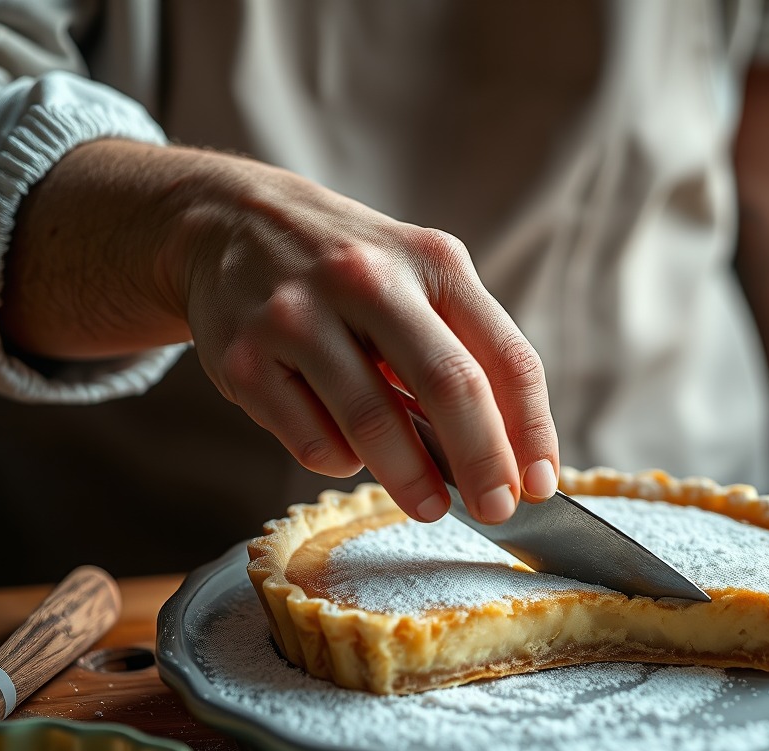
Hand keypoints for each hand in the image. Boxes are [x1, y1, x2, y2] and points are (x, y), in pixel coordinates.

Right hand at [2, 141, 558, 523]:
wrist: (227, 222)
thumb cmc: (348, 271)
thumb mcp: (417, 279)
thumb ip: (464, 350)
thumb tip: (507, 456)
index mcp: (430, 261)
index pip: (506, 356)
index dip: (532, 430)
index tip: (541, 484)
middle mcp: (366, 278)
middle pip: (447, 385)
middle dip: (482, 462)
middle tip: (497, 510)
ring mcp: (297, 315)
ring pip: (372, 422)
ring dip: (411, 479)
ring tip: (430, 506)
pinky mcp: (242, 357)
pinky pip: (312, 440)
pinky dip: (340, 460)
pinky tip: (342, 444)